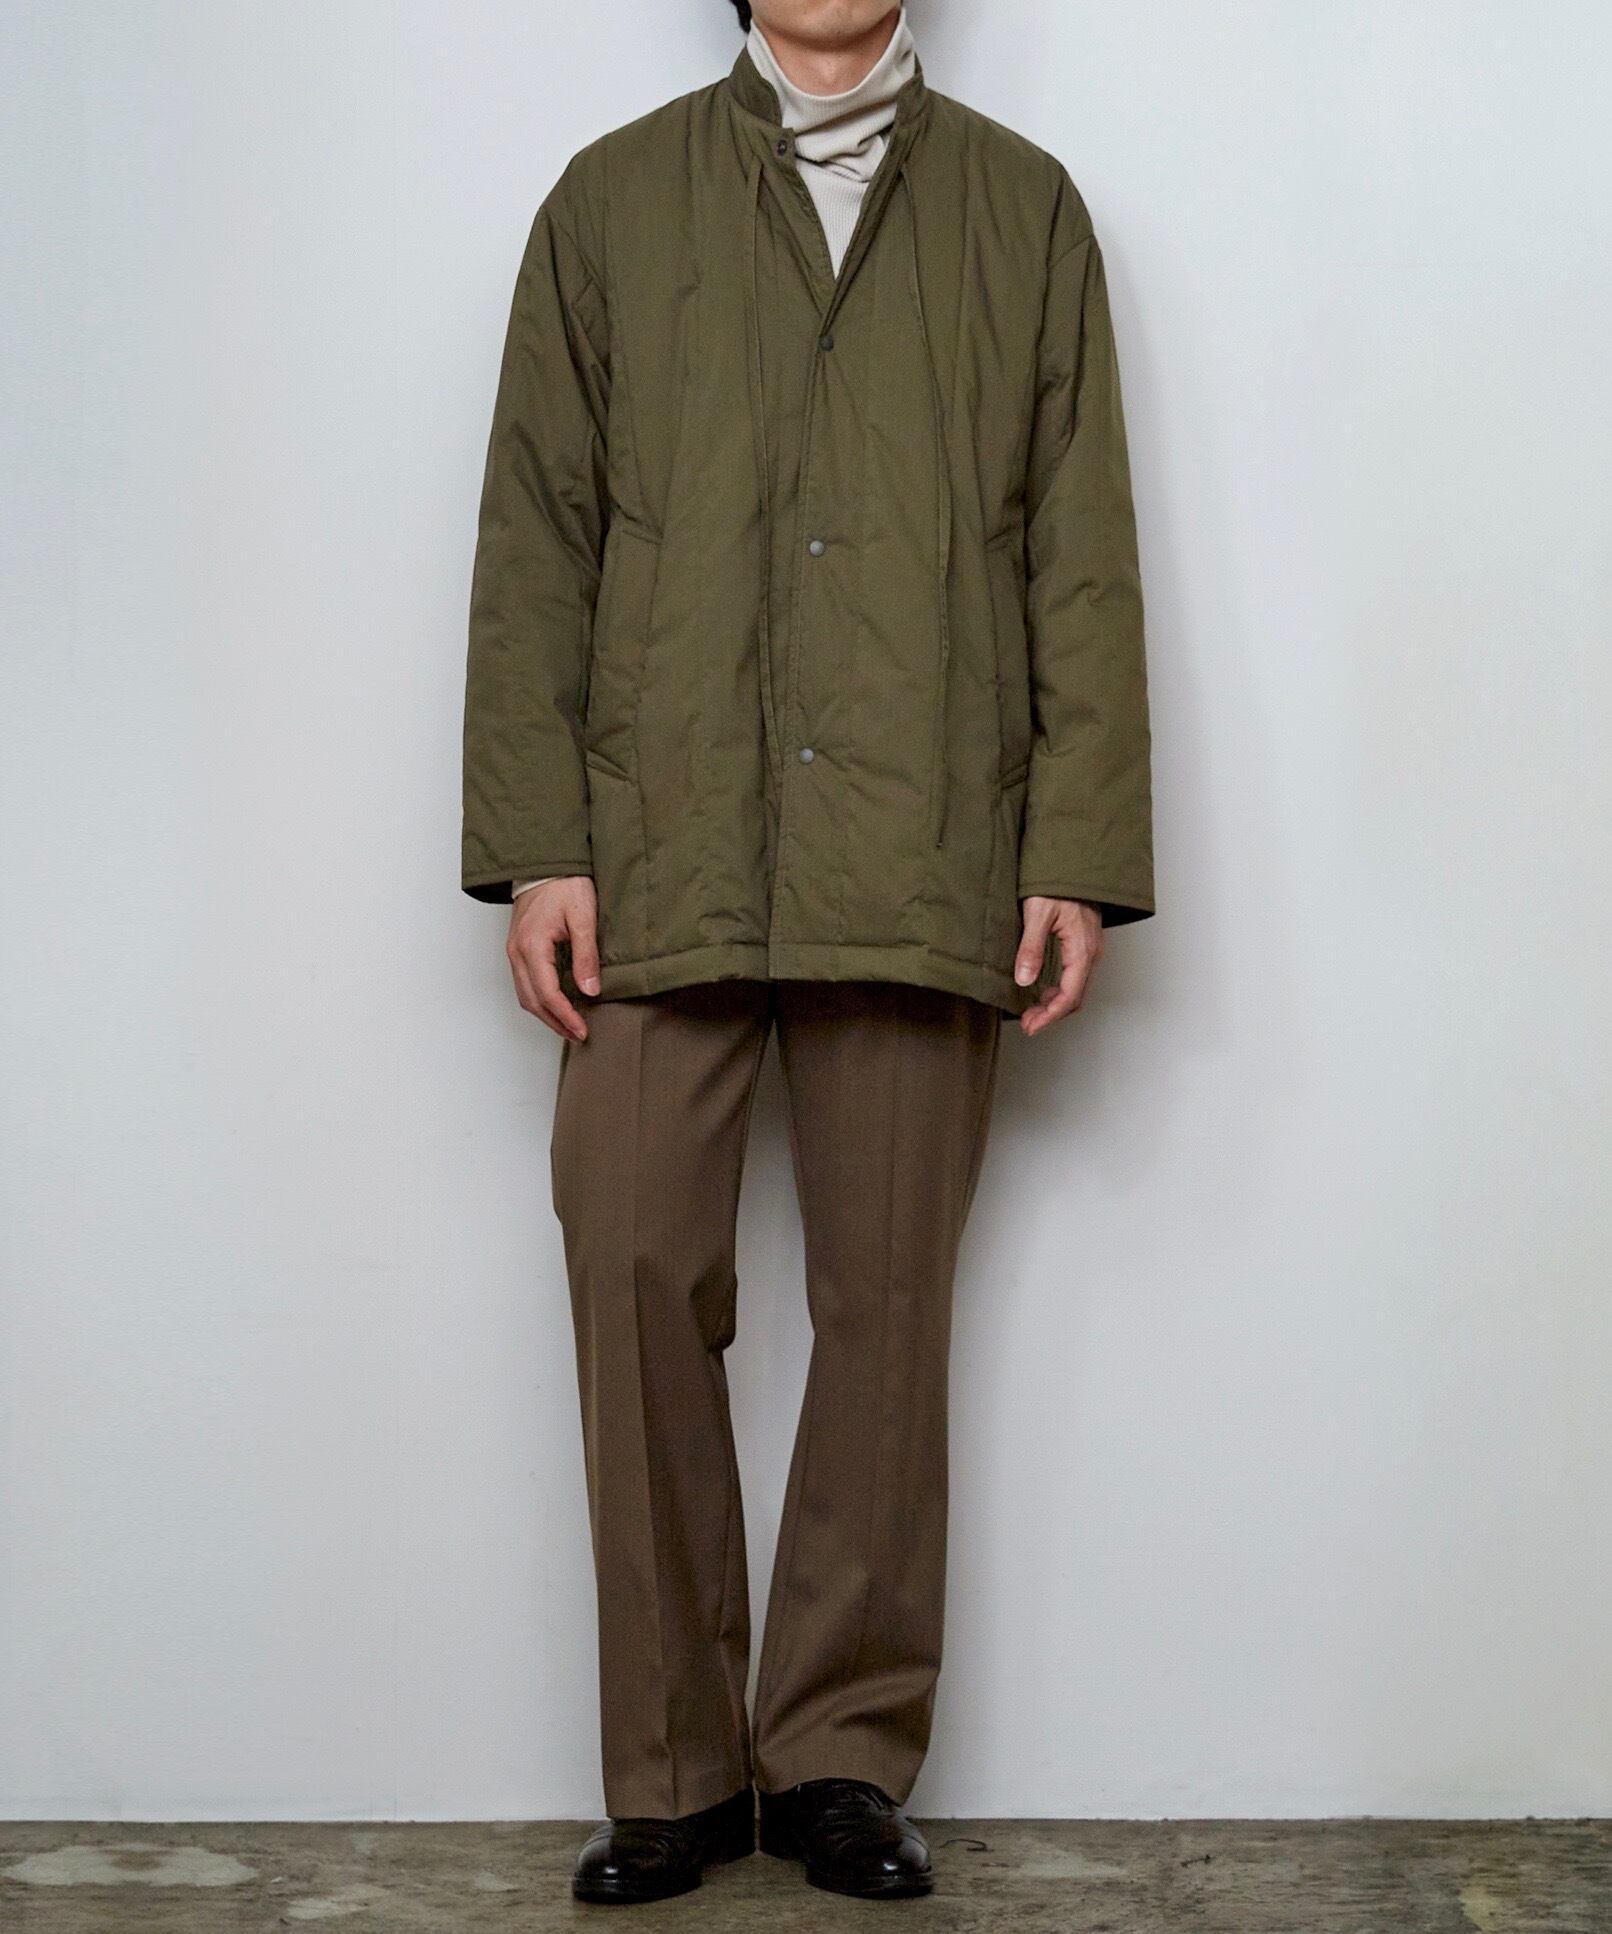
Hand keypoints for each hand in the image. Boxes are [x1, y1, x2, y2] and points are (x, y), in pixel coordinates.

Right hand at [506, 876, 599, 1041]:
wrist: (547, 863)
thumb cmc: (565, 884)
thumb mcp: (583, 917)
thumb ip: (586, 955)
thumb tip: (589, 990)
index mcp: (531, 946)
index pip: (547, 994)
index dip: (565, 1016)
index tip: (582, 1030)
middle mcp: (517, 952)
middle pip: (531, 1001)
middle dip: (555, 1022)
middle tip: (578, 1035)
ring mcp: (514, 950)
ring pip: (525, 995)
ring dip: (546, 1014)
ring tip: (569, 1026)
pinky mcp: (518, 948)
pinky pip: (525, 982)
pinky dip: (540, 999)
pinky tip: (558, 1004)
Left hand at [1013, 896, 1103, 1037]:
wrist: (1076, 862)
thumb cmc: (1058, 883)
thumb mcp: (1037, 914)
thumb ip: (1031, 948)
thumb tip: (1024, 980)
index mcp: (1082, 950)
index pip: (1069, 996)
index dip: (1049, 1016)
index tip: (1030, 1026)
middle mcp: (1091, 954)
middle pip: (1075, 998)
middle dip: (1051, 1015)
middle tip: (1027, 1024)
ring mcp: (1090, 949)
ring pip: (1076, 988)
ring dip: (1055, 1004)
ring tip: (1031, 1011)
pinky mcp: (1084, 944)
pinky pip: (1076, 976)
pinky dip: (1060, 990)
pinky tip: (1042, 990)